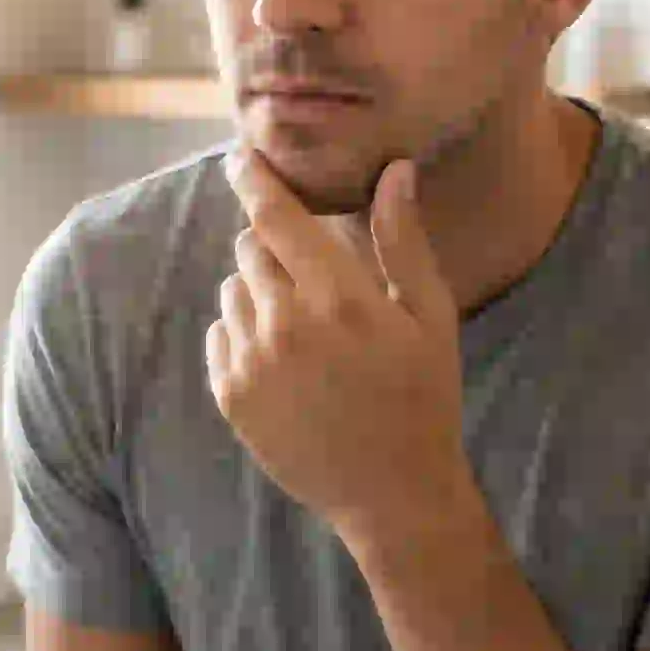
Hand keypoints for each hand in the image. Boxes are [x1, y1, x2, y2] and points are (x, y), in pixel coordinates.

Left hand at [207, 148, 466, 534]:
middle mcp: (284, 324)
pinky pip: (220, 334)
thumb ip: (402, 240)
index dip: (253, 178)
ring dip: (259, 292)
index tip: (239, 156)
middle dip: (275, 246)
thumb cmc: (423, 397)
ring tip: (305, 329)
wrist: (392, 494)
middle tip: (314, 278)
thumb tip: (393, 170)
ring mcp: (250, 362)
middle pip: (250, 247)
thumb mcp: (430, 317)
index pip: (276, 215)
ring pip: (233, 290)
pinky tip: (285, 361)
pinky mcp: (230, 395)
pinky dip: (243, 334)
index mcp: (338, 297)